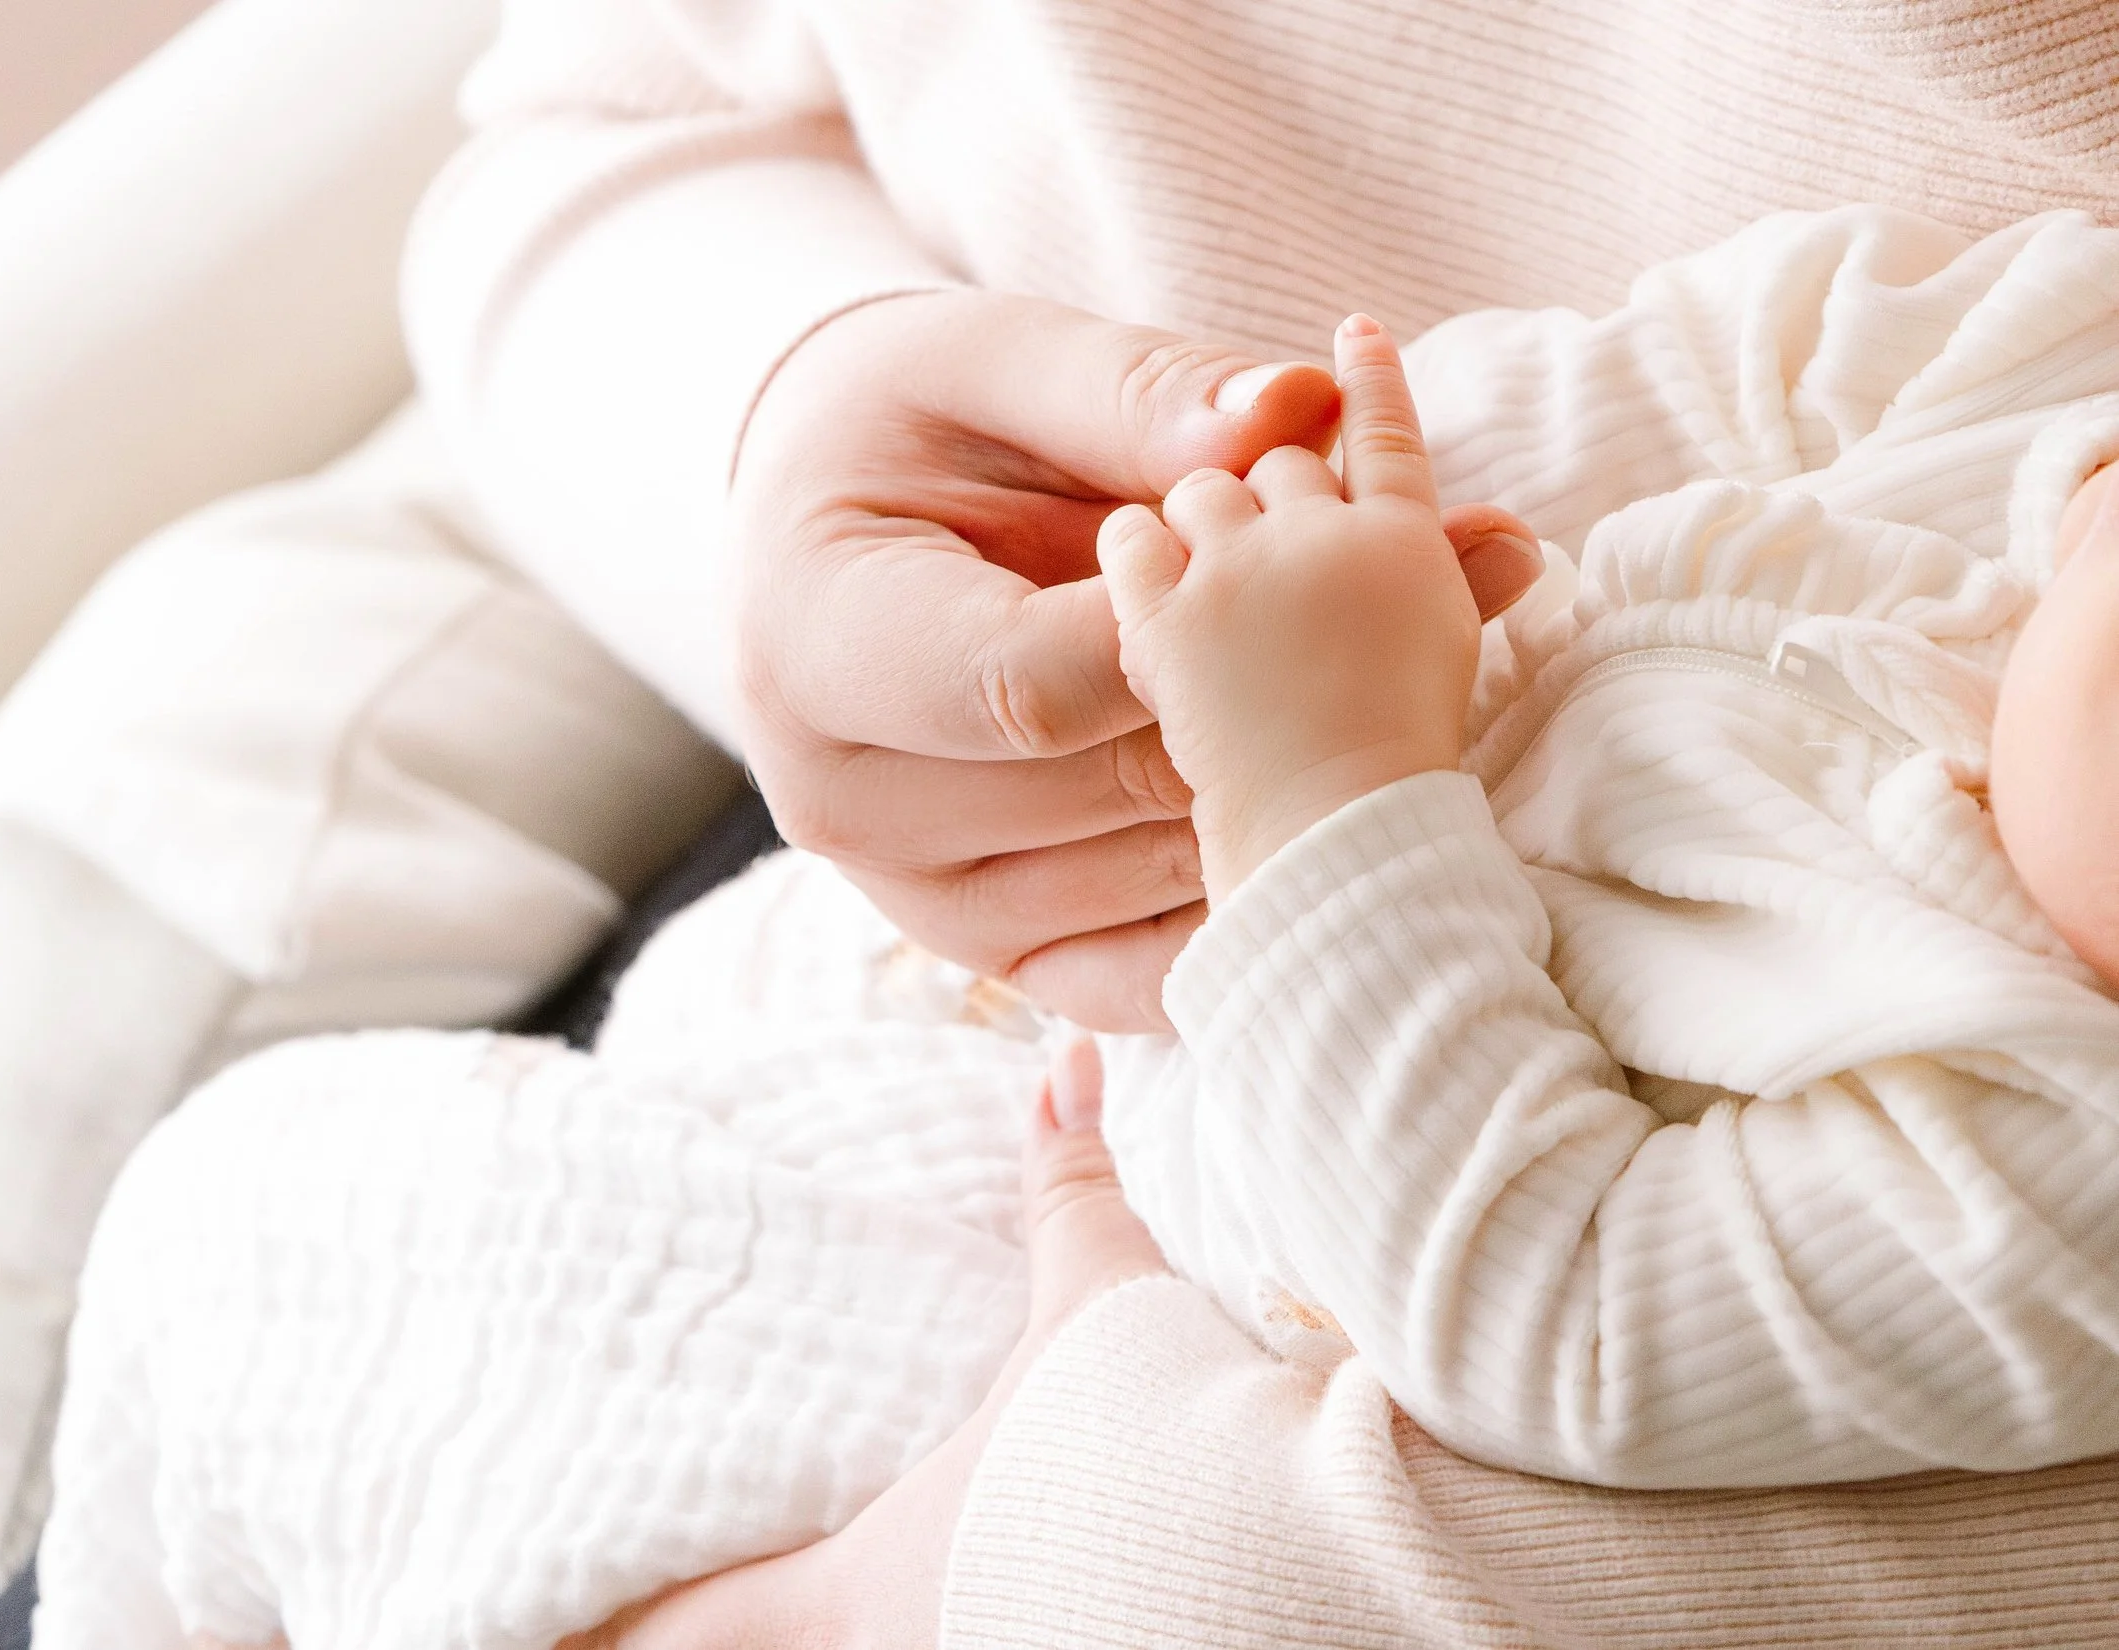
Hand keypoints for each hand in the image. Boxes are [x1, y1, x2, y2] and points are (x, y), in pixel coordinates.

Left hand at [559, 1036, 1166, 1649]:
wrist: (1284, 1578)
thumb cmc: (1151, 1455)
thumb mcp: (1101, 1317)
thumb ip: (1069, 1198)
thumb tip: (1061, 1063)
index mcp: (859, 1589)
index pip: (681, 1632)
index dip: (592, 1626)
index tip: (531, 1619)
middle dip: (702, 1637)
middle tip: (618, 1613)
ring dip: (810, 1636)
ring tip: (790, 1610)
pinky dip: (924, 1638)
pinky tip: (965, 1619)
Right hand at [733, 291, 1541, 1029]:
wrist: (816, 538)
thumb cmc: (896, 429)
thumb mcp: (988, 363)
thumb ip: (1133, 392)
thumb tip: (1298, 410)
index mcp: (813, 644)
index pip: (1028, 687)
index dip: (1193, 634)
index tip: (1324, 531)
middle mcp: (845, 801)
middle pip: (1112, 786)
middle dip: (1290, 685)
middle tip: (1461, 572)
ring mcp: (914, 898)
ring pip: (1154, 874)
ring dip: (1307, 778)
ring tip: (1438, 649)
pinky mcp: (986, 951)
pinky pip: (1141, 970)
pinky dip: (1257, 890)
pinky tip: (1346, 799)